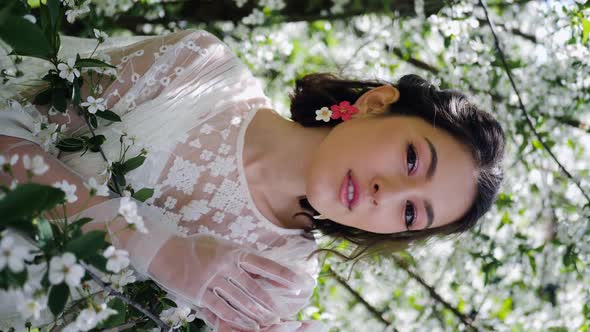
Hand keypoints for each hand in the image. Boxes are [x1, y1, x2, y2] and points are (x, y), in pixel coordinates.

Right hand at [147, 234, 315, 330]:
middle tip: (283, 313)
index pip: (264, 265)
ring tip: (269, 322)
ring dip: (256, 313)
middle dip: (270, 302)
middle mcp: (226, 265)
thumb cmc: (195, 248)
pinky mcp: (200, 293)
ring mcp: (213, 279)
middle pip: (254, 287)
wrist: (164, 251)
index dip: (282, 276)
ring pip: (240, 300)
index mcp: (234, 252)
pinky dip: (237, 319)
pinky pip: (222, 309)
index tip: (298, 284)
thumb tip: (260, 266)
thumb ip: (239, 256)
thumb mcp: (220, 246)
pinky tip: (248, 325)